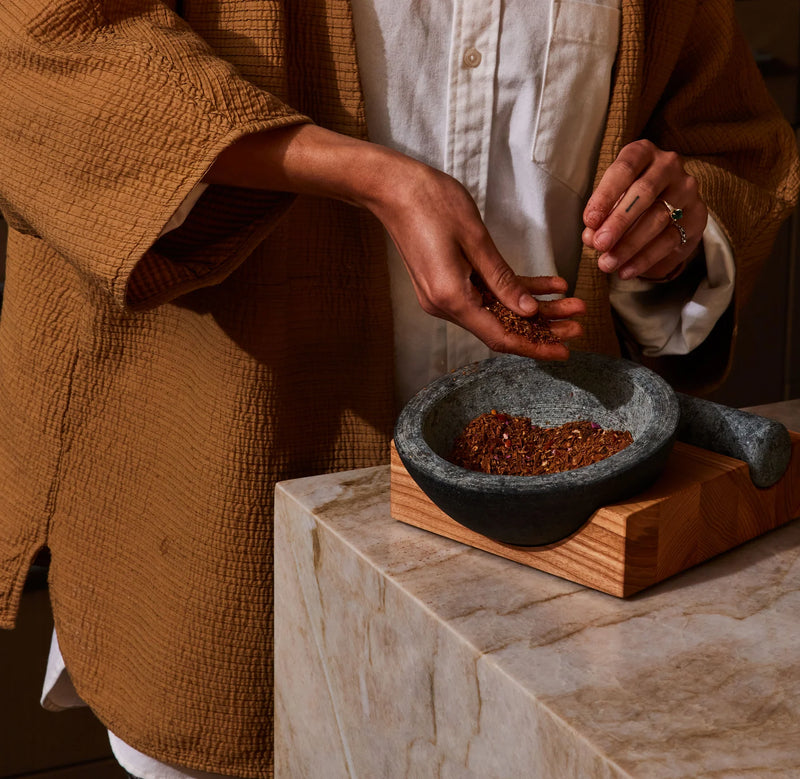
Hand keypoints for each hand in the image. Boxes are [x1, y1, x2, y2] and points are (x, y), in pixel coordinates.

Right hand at [366, 156, 585, 358]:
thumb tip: (527, 310)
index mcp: (451, 297)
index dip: (534, 346)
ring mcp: (444, 295)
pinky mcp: (446, 283)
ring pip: (497, 311)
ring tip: (571, 304)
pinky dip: (514, 291)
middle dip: (542, 328)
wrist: (393, 189)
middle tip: (578, 326)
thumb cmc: (431, 204)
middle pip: (501, 326)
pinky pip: (485, 293)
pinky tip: (548, 285)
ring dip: (533, 309)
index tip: (563, 351)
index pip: (499, 335)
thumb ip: (502, 280)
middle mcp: (445, 304)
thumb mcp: (475, 240)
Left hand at [582, 140, 706, 281]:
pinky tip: (625, 271)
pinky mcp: (696, 216)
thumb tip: (590, 237)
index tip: (589, 221)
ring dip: (629, 245)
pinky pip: (669, 240)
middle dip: (618, 222)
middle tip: (599, 245)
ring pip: (658, 218)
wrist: (667, 210)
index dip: (605, 195)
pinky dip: (644, 258)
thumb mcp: (610, 202)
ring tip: (607, 264)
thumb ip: (599, 216)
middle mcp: (668, 166)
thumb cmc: (628, 200)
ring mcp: (686, 190)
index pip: (624, 169)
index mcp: (643, 153)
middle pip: (643, 193)